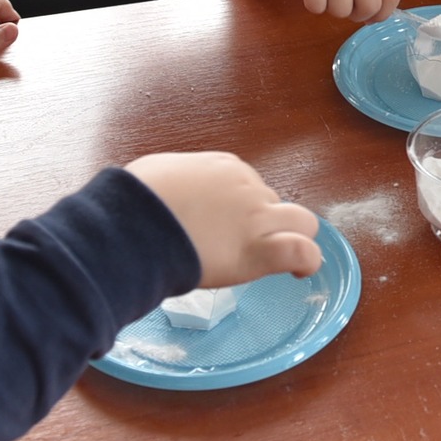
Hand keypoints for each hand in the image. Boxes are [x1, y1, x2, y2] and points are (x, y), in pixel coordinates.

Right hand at [125, 151, 321, 287]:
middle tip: (239, 245)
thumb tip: (165, 194)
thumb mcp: (156, 175)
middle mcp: (247, 187)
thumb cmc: (133, 201)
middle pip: (272, 203)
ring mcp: (257, 216)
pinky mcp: (260, 248)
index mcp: (224, 168)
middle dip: (263, 222)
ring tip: (278, 257)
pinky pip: (301, 251)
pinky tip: (299, 272)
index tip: (226, 224)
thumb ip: (175, 183)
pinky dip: (306, 261)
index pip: (248, 186)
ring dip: (292, 237)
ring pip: (300, 221)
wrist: (134, 224)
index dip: (241, 209)